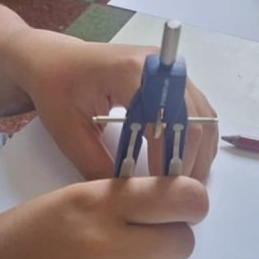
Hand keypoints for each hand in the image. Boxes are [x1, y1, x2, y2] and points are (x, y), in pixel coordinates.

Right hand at [0, 176, 208, 258]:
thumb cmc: (5, 248)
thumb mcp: (60, 203)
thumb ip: (113, 202)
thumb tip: (168, 206)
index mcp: (97, 206)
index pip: (183, 198)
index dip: (191, 202)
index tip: (186, 208)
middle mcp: (111, 250)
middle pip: (182, 244)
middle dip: (165, 243)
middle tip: (133, 248)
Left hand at [9, 30, 217, 180]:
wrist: (55, 60)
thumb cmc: (56, 89)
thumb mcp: (67, 132)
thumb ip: (96, 165)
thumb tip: (128, 198)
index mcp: (130, 71)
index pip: (168, 118)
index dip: (170, 157)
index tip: (160, 190)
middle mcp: (159, 65)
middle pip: (194, 118)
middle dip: (189, 161)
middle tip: (175, 195)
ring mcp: (170, 69)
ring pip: (204, 116)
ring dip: (198, 153)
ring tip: (181, 185)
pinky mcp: (173, 78)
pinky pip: (199, 111)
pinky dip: (197, 140)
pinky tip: (183, 164)